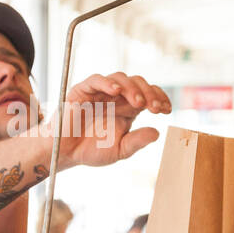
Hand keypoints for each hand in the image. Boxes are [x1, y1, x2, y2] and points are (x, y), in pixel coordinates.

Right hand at [51, 71, 170, 169]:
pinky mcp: (82, 91)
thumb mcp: (119, 150)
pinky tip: (116, 91)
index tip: (167, 109)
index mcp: (127, 108)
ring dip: (132, 88)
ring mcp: (99, 92)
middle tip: (156, 108)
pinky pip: (96, 80)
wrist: (66, 153)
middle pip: (137, 83)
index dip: (159, 98)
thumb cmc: (91, 151)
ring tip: (139, 103)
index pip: (148, 95)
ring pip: (120, 78)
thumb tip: (157, 133)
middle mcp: (116, 97)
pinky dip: (106, 82)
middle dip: (150, 93)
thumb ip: (136, 142)